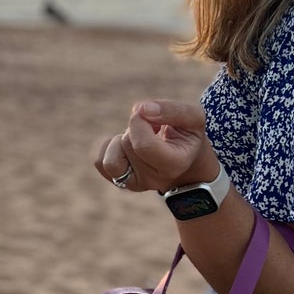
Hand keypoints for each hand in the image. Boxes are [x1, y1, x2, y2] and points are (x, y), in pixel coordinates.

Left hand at [92, 99, 217, 194]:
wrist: (186, 161)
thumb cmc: (188, 136)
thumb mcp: (193, 118)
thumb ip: (172, 110)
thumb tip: (141, 109)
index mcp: (174, 164)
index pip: (143, 146)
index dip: (139, 122)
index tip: (149, 113)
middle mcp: (154, 180)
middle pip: (128, 145)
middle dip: (135, 128)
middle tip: (153, 128)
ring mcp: (136, 185)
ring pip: (111, 160)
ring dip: (120, 141)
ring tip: (139, 138)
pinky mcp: (120, 182)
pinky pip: (100, 162)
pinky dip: (110, 147)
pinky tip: (127, 146)